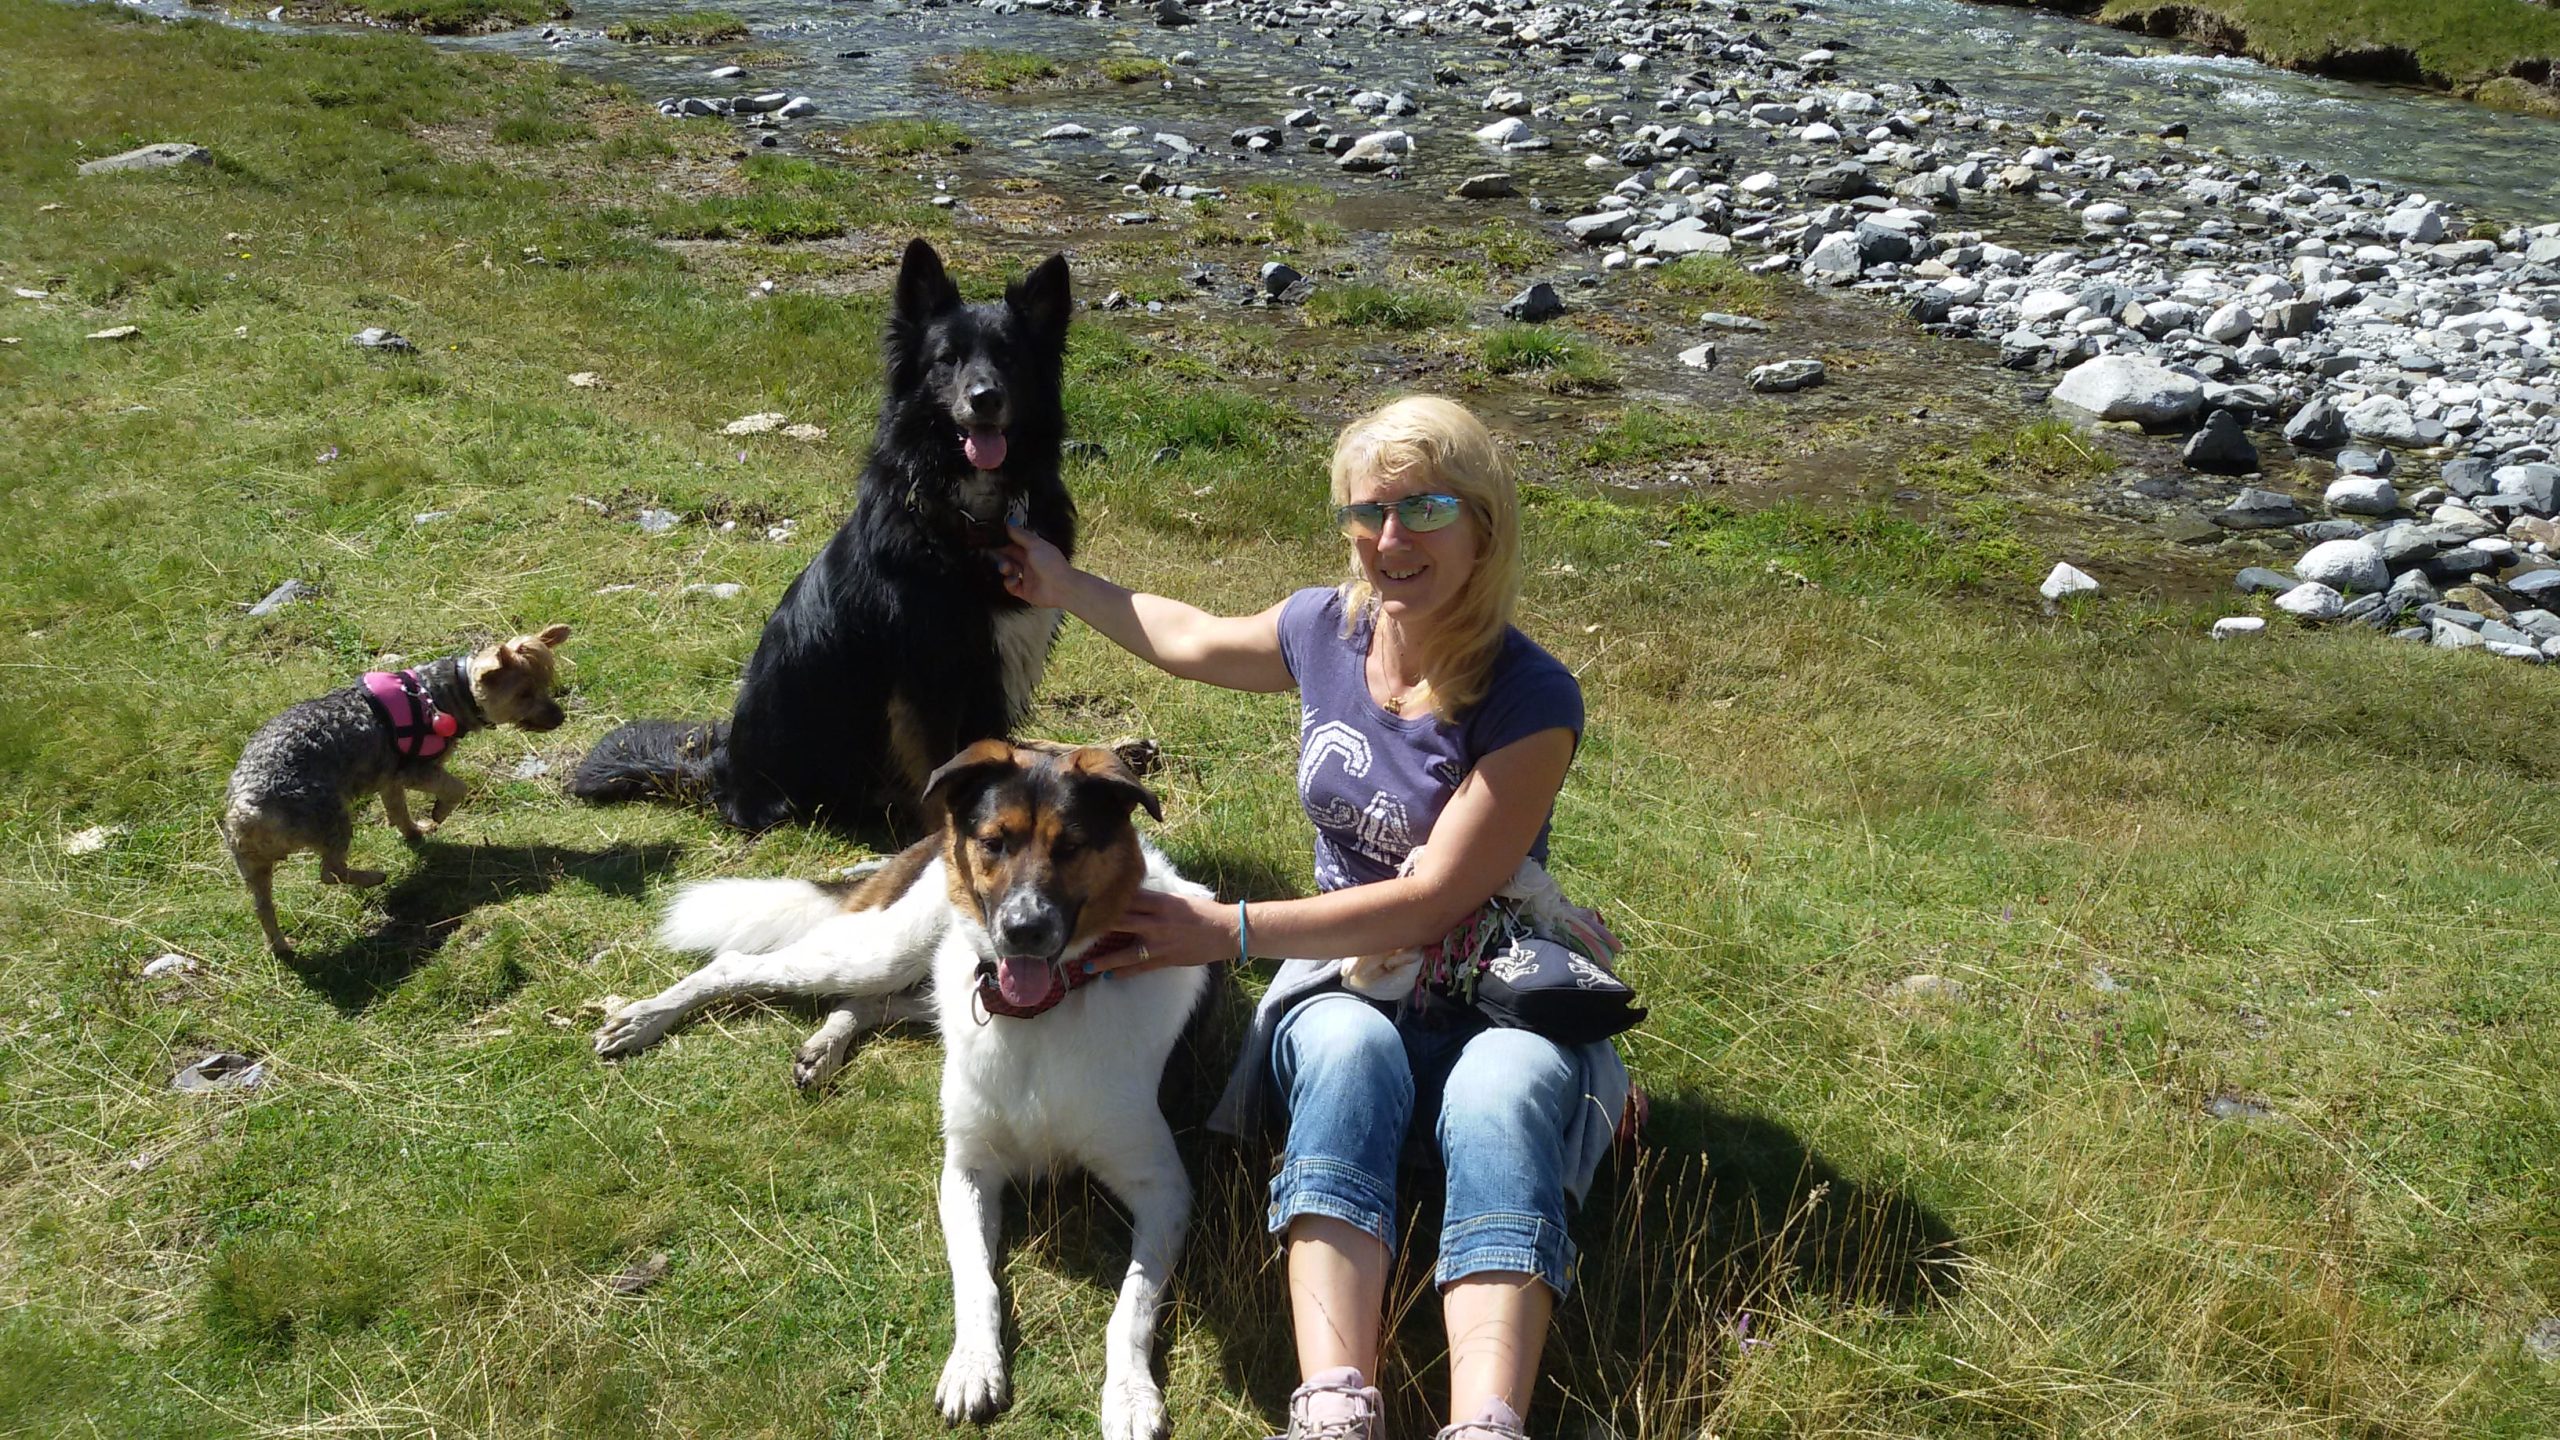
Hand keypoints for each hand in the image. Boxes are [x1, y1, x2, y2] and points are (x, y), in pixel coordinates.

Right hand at [995, 524, 1074, 607]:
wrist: (1061, 587)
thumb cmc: (1052, 564)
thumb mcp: (1035, 544)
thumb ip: (1021, 535)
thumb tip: (1010, 524)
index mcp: (1035, 550)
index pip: (1016, 544)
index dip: (1005, 542)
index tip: (994, 541)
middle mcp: (1031, 563)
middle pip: (1011, 557)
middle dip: (1002, 555)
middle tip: (995, 554)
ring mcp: (1028, 577)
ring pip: (1010, 571)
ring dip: (1005, 568)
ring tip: (1007, 568)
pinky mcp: (1026, 590)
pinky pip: (1012, 586)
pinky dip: (1009, 583)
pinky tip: (1013, 580)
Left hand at [1082, 891, 1235, 977]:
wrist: (1227, 931)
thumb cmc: (1202, 913)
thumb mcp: (1177, 900)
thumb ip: (1153, 900)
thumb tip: (1129, 899)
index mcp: (1160, 902)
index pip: (1128, 898)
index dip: (1106, 901)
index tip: (1086, 904)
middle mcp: (1157, 921)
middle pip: (1121, 922)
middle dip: (1098, 928)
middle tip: (1076, 933)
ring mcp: (1160, 942)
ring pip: (1126, 951)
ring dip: (1105, 958)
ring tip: (1086, 965)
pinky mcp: (1166, 958)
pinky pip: (1140, 967)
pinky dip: (1123, 971)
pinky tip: (1109, 975)